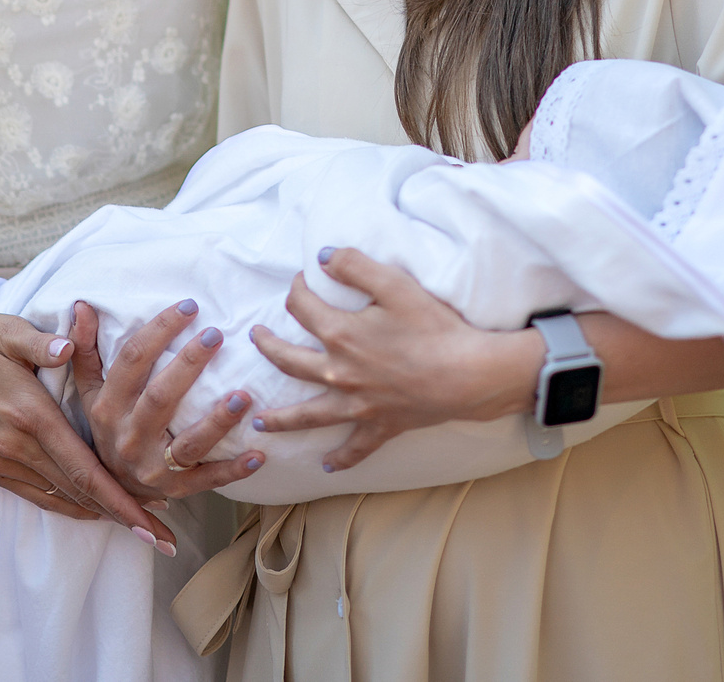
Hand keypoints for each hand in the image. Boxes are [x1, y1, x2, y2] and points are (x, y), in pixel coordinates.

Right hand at [0, 304, 171, 550]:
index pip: (84, 469)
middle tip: (160, 535)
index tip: (150, 522)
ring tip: (135, 526)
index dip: (120, 500)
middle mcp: (14, 447)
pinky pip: (33, 495)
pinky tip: (87, 510)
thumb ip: (43, 343)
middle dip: (121, 516)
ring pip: (57, 498)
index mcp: (28, 415)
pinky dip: (64, 505)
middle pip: (78, 493)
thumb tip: (71, 346)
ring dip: (96, 514)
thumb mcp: (7, 329)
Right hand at [73, 299, 265, 501]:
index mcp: (109, 407)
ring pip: (187, 443)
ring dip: (217, 422)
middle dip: (189, 364)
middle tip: (216, 334)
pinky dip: (233, 469)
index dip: (159, 329)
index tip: (189, 306)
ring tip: (244, 396)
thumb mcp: (90, 392)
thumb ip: (85, 351)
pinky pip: (207, 480)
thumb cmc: (109, 428)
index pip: (132, 360)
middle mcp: (128, 436)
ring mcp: (152, 466)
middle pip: (160, 397)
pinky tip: (258, 455)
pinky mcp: (176, 489)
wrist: (110, 490)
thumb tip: (83, 306)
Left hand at [247, 247, 541, 473]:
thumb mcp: (395, 284)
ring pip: (308, 414)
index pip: (302, 308)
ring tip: (259, 423)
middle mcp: (339, 373)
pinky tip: (326, 466)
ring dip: (281, 419)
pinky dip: (340, 458)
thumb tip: (321, 257)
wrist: (467, 373)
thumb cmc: (433, 326)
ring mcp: (357, 405)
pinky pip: (355, 448)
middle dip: (268, 348)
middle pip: (290, 361)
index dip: (296, 290)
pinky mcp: (380, 426)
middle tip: (256, 338)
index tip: (299, 280)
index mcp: (340, 335)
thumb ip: (354, 265)